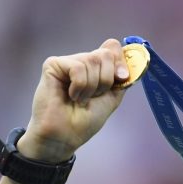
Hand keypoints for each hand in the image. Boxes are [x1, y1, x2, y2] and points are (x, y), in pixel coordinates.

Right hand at [18, 38, 129, 161]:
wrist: (66, 136)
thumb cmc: (85, 121)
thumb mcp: (112, 97)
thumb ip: (121, 76)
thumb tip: (130, 55)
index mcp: (95, 68)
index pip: (112, 47)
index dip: (120, 62)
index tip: (121, 78)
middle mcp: (81, 61)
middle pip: (106, 54)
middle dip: (106, 80)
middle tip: (93, 97)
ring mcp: (67, 62)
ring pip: (92, 60)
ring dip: (91, 87)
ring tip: (79, 99)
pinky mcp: (53, 65)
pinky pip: (77, 67)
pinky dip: (79, 86)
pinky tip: (70, 95)